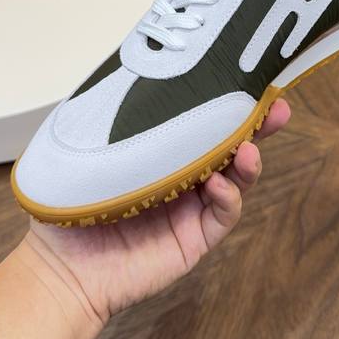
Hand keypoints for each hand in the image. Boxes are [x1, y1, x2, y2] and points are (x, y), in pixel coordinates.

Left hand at [25, 99, 289, 324]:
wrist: (63, 266)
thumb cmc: (70, 201)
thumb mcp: (86, 147)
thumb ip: (112, 116)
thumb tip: (134, 72)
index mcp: (161, 149)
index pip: (200, 121)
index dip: (224, 101)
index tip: (245, 79)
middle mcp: (182, 174)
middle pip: (228, 144)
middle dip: (255, 125)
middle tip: (276, 107)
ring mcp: (192, 206)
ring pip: (234, 177)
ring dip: (247, 160)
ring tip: (247, 149)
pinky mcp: (195, 237)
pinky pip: (222, 214)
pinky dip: (227, 196)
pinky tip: (216, 185)